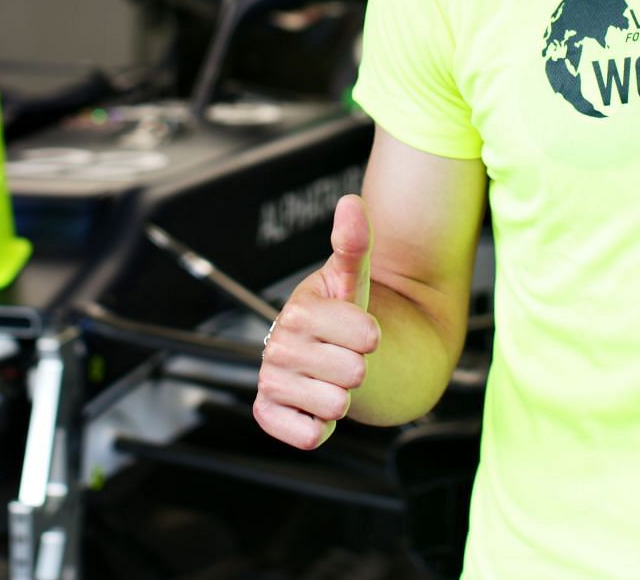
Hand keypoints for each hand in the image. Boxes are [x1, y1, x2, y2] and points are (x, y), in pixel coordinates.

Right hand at [253, 194, 380, 449]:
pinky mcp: (267, 413)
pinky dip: (320, 428)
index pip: (366, 337)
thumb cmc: (343, 314)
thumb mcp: (353, 278)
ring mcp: (271, 380)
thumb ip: (354, 243)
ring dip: (343, 399)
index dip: (372, 337)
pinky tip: (314, 406)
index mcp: (300, 310)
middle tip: (343, 357)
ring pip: (336, 407)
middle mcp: (279, 345)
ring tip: (330, 379)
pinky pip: (309, 436)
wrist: (327, 353)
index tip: (360, 330)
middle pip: (354, 374)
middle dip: (358, 369)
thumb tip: (352, 201)